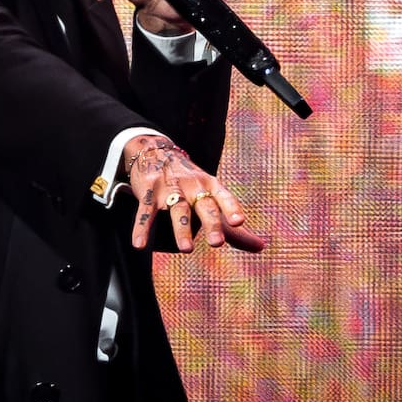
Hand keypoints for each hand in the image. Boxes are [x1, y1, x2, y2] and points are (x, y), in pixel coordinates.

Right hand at [122, 135, 265, 253]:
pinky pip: (145, 213)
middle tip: (217, 243)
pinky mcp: (149, 192)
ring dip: (181, 229)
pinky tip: (139, 245)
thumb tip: (262, 247)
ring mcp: (170, 188)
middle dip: (211, 223)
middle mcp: (192, 186)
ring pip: (177, 210)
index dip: (232, 208)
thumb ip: (234, 228)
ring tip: (186, 250)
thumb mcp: (213, 199)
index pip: (224, 197)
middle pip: (204, 205)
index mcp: (210, 186)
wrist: (155, 151)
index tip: (240, 222)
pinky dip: (141, 229)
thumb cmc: (190, 184)